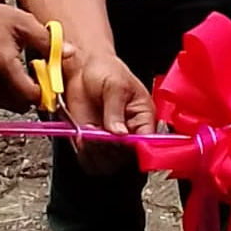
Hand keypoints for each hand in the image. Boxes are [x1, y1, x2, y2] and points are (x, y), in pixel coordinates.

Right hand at [0, 0, 56, 112]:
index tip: (51, 83)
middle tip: (38, 76)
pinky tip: (10, 75)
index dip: (45, 92)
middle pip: (21, 104)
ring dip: (21, 94)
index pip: (30, 94)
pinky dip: (8, 93)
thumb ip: (47, 41)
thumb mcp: (24, 24)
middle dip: (33, 93)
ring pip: (10, 105)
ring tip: (23, 72)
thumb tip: (69, 53)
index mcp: (4, 64)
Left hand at [63, 51, 154, 173]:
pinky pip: (91, 161)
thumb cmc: (105, 69)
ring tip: (89, 132)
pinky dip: (85, 154)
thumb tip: (120, 133)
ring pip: (109, 163)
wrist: (82, 67)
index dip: (137, 148)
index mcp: (144, 117)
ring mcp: (111, 140)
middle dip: (111, 149)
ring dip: (96, 152)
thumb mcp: (115, 84)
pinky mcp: (93, 144)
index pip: (148, 142)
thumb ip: (116, 109)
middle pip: (127, 157)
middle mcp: (130, 132)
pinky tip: (82, 137)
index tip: (122, 143)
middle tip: (99, 133)